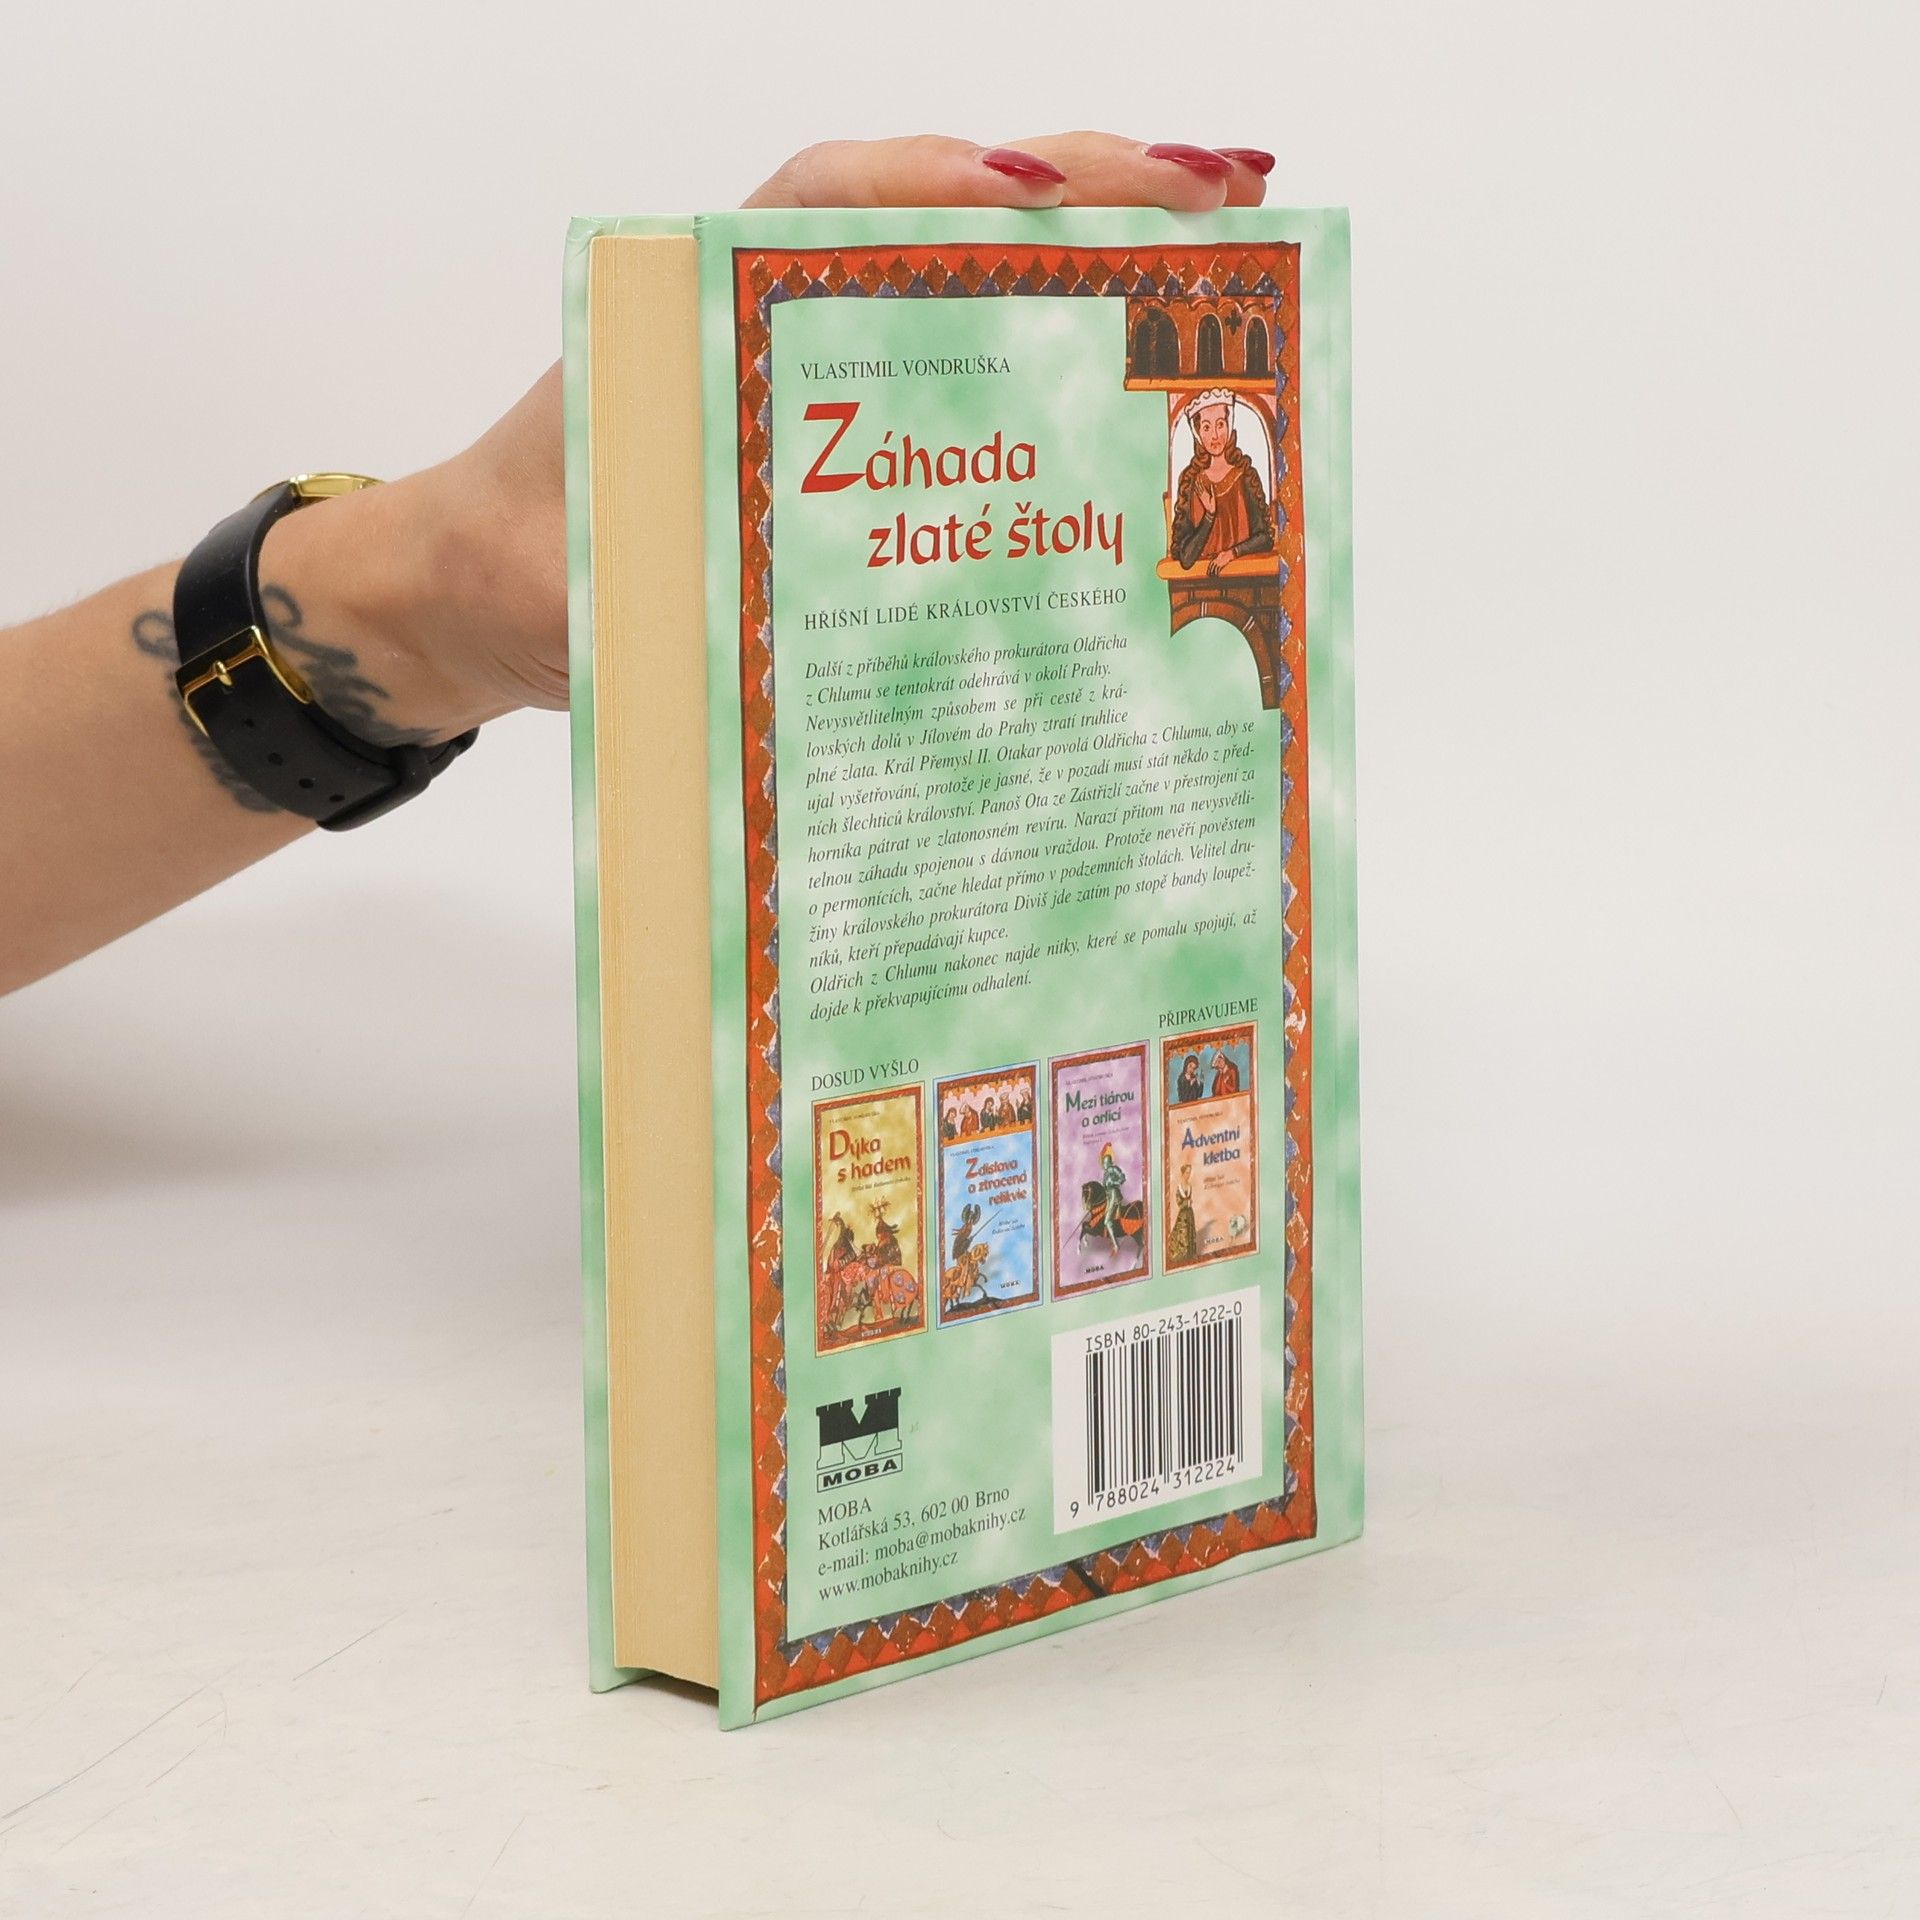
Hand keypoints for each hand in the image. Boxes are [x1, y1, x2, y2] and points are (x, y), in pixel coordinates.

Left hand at [272, 134, 1271, 742]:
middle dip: (1079, 188)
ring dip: (1089, 247)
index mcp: (697, 306)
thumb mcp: (572, 569)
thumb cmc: (516, 564)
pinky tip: (1134, 364)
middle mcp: (768, 307)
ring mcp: (814, 358)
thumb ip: (643, 578)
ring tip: (1223, 234)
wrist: (475, 595)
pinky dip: (1047, 345)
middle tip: (1218, 190)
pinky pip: (957, 357)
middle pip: (934, 211)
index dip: (937, 189)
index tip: (1036, 194)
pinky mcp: (841, 421)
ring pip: (963, 271)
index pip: (827, 202)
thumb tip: (747, 603)